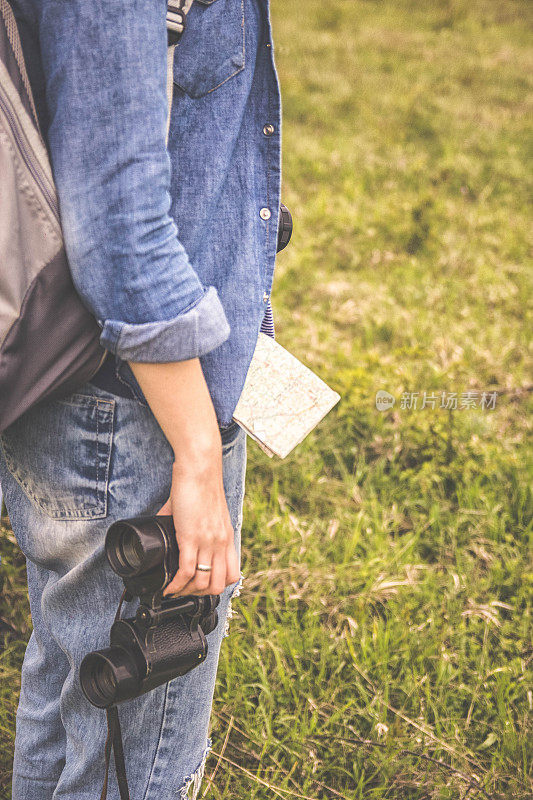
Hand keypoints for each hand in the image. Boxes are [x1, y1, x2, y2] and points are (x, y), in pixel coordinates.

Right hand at [127, 357, 239, 597]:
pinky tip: (167, 587)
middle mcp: (221, 543)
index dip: (218, 585)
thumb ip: (190, 523)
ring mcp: (208, 542)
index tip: (201, 586)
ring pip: (203, 583)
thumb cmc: (201, 483)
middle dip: (200, 594)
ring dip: (186, 591)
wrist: (200, 468)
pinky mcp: (191, 537)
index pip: (233, 574)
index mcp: (227, 537)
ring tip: (174, 589)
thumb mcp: (204, 510)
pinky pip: (186, 571)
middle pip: (219, 584)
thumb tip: (168, 528)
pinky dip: (175, 584)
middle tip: (185, 591)